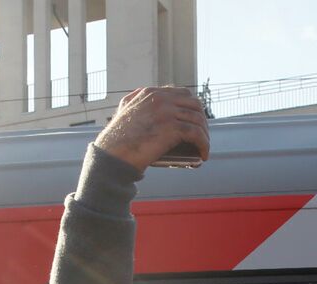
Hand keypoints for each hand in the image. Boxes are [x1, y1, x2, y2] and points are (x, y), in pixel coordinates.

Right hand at [95, 86, 209, 171]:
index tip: (196, 122)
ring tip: (203, 148)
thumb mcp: (124, 113)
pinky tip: (203, 155)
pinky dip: (204, 145)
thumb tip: (141, 98)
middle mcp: (160, 98)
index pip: (182, 94)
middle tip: (202, 136)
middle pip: (194, 104)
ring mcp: (167, 111)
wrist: (112, 156)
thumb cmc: (116, 142)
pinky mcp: (171, 127)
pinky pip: (197, 134)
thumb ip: (134, 103)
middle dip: (202, 120)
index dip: (192, 108)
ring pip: (198, 120)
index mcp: (150, 93)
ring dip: (205, 135)